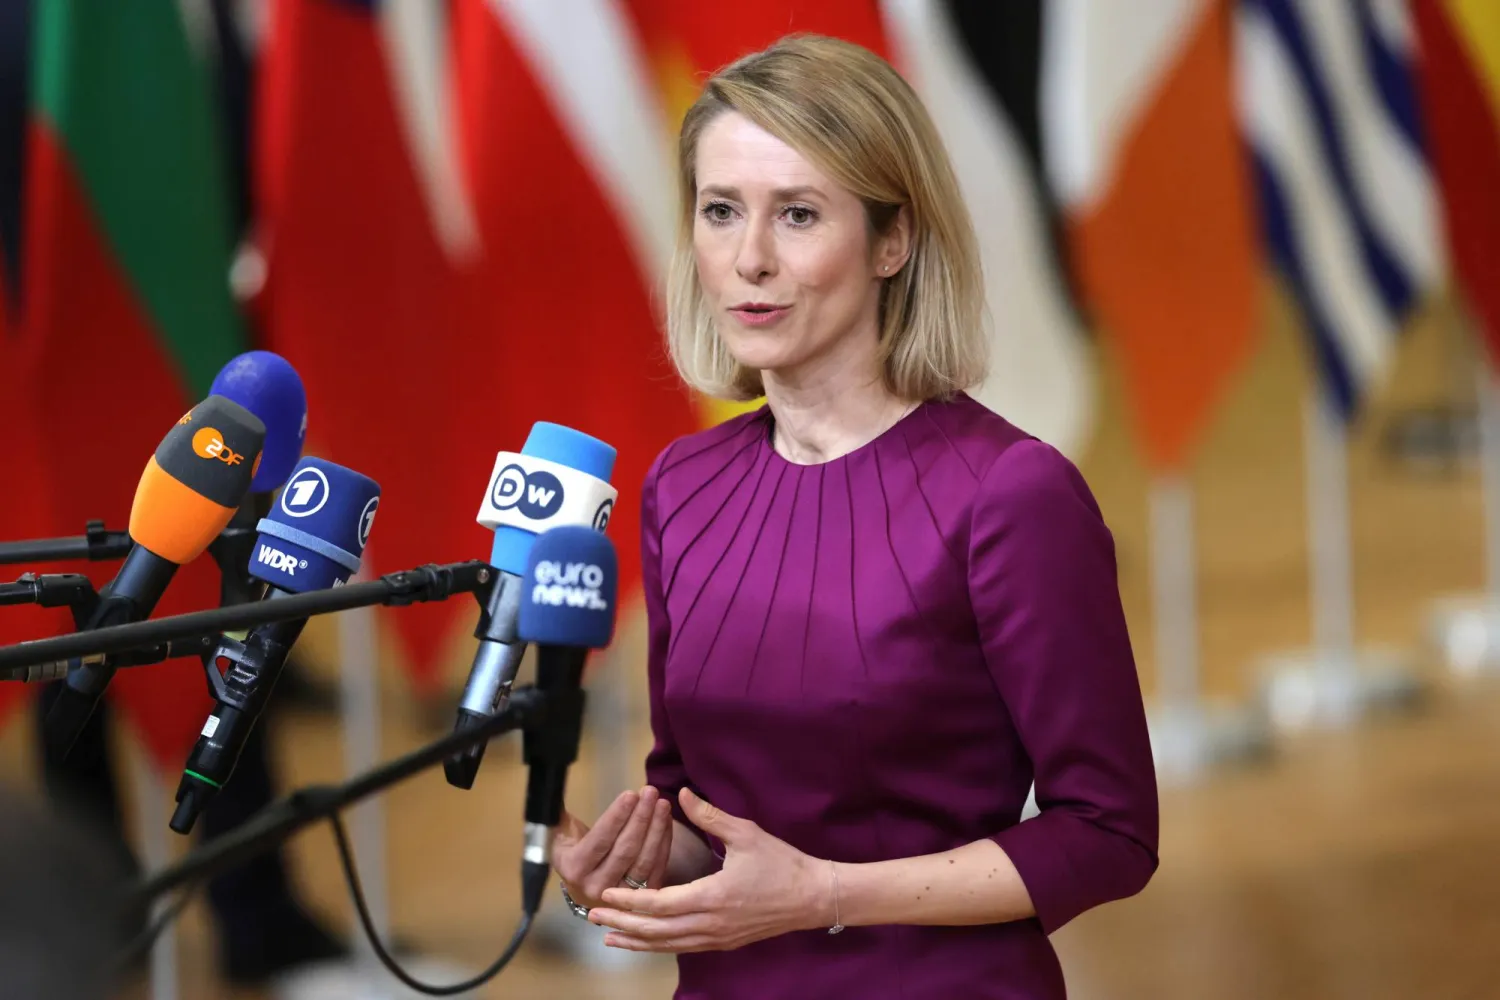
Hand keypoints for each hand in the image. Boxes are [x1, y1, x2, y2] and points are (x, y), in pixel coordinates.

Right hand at [554, 786, 673, 910]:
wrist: (584, 888)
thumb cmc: (573, 854)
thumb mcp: (560, 835)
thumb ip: (558, 813)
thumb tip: (550, 785)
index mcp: (574, 869)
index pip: (599, 841)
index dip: (616, 817)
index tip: (630, 794)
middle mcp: (596, 887)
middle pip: (625, 850)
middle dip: (640, 818)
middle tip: (651, 792)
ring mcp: (621, 897)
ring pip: (644, 861)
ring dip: (656, 829)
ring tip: (662, 804)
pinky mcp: (641, 899)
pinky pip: (656, 868)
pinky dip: (663, 843)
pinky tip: (666, 821)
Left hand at [587, 787, 831, 952]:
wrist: (814, 896)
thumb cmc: (782, 863)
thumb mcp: (746, 833)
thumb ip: (710, 816)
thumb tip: (683, 794)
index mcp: (712, 897)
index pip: (658, 904)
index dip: (628, 902)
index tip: (604, 896)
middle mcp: (711, 924)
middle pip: (656, 931)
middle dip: (622, 925)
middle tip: (592, 918)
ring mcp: (718, 937)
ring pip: (668, 945)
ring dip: (637, 941)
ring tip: (610, 938)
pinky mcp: (725, 942)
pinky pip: (683, 947)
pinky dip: (660, 945)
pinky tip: (647, 941)